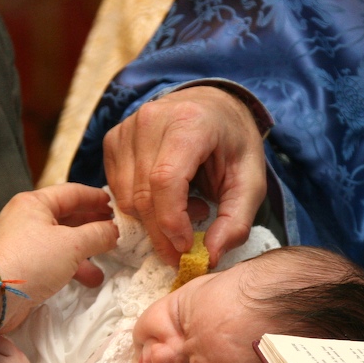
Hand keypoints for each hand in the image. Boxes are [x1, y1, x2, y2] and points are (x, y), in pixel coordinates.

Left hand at [0, 183, 118, 333]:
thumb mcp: (72, 245)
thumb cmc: (31, 261)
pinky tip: (90, 278)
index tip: (117, 205)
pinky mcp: (24, 264)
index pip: (72, 192)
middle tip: (116, 230)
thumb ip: (98, 235)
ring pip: (63, 240)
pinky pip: (54, 259)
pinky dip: (73, 266)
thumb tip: (115, 231)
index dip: (97, 198)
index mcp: (35, 203)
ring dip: (86, 250)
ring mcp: (24, 242)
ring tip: (108, 258)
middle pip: (68, 216)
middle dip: (94, 225)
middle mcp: (27, 218)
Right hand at [103, 86, 265, 267]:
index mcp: (188, 122)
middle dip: (162, 234)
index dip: (172, 221)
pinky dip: (141, 207)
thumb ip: (236, 221)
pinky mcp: (113, 141)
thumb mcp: (251, 182)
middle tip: (184, 251)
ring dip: (153, 220)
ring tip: (186, 208)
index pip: (165, 180)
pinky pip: (117, 191)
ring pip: (126, 199)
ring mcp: (126, 129)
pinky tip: (167, 197)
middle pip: (143, 195)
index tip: (187, 248)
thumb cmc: (233, 143)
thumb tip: (210, 255)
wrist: (212, 107)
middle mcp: (150, 120)